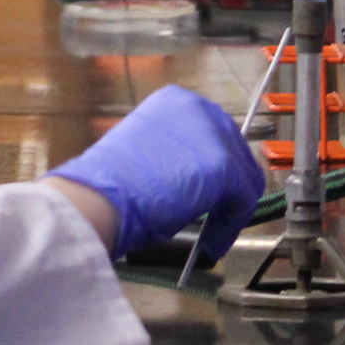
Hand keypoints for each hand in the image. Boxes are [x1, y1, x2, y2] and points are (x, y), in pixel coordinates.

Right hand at [45, 84, 265, 261]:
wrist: (100, 197)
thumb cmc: (111, 183)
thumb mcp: (147, 152)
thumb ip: (175, 155)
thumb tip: (195, 177)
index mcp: (176, 101)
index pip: (215, 135)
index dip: (217, 169)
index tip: (209, 195)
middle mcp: (200, 109)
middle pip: (235, 152)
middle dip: (229, 189)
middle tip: (216, 218)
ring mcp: (214, 136)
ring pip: (243, 177)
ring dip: (231, 209)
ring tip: (213, 235)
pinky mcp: (224, 166)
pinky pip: (243, 200)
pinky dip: (230, 225)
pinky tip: (213, 243)